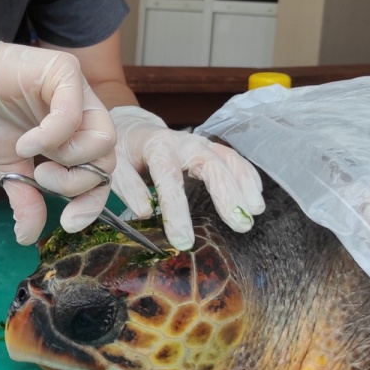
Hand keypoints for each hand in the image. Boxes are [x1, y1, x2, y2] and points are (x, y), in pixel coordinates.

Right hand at [0, 15, 115, 243]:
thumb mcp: (10, 169)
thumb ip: (26, 198)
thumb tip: (27, 237)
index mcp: (77, 133)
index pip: (103, 173)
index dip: (92, 203)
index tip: (68, 224)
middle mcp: (84, 111)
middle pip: (109, 159)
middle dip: (77, 183)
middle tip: (41, 178)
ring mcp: (78, 90)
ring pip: (104, 138)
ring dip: (69, 159)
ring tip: (33, 157)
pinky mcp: (64, 71)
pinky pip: (74, 114)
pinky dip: (51, 136)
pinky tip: (25, 142)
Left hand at [108, 105, 263, 248]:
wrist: (133, 129)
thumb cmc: (124, 152)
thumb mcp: (114, 167)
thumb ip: (127, 188)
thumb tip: (145, 212)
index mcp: (156, 146)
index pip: (169, 178)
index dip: (176, 210)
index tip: (182, 240)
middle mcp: (183, 142)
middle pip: (210, 165)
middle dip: (226, 195)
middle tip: (239, 224)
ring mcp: (200, 144)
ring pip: (227, 160)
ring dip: (243, 185)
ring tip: (253, 212)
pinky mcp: (210, 149)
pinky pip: (233, 160)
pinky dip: (247, 176)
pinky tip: (255, 197)